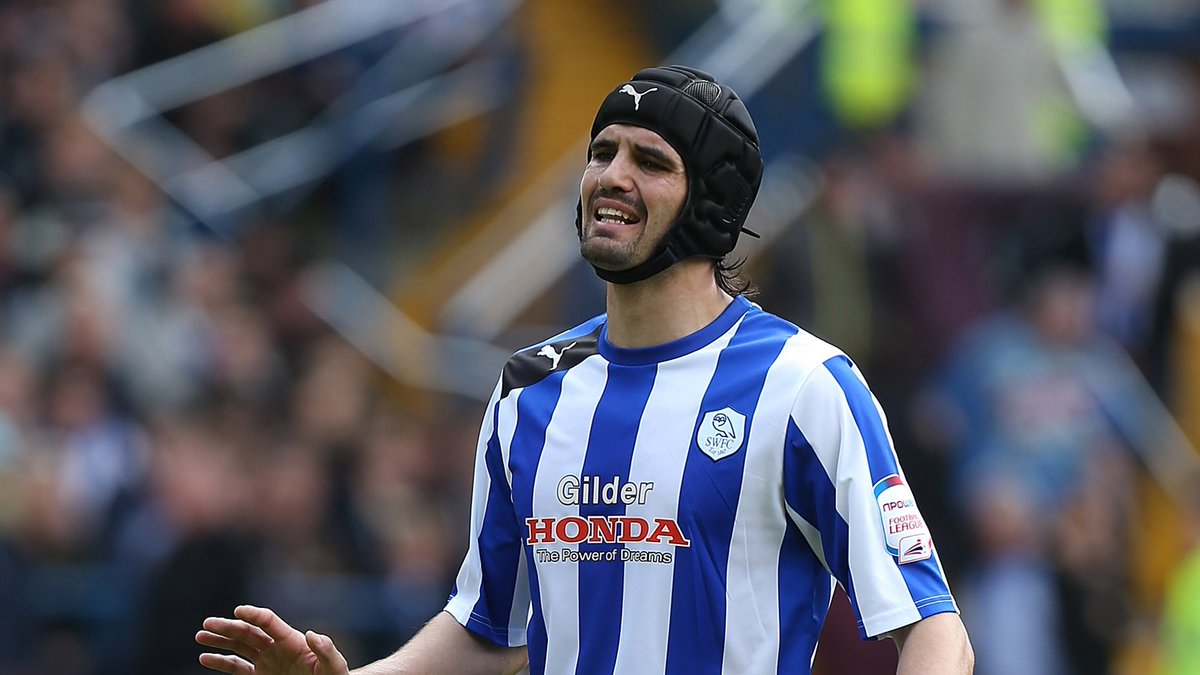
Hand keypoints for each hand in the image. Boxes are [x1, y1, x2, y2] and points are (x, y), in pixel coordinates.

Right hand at [196, 604, 349, 674]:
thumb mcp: (335, 665)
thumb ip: (326, 649)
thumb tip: (310, 633)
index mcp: (291, 640)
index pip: (269, 622)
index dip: (254, 615)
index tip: (238, 612)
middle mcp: (275, 647)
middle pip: (248, 632)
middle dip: (228, 627)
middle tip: (207, 623)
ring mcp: (266, 661)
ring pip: (238, 647)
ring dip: (220, 641)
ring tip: (200, 636)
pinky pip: (237, 667)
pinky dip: (221, 662)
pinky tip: (205, 657)